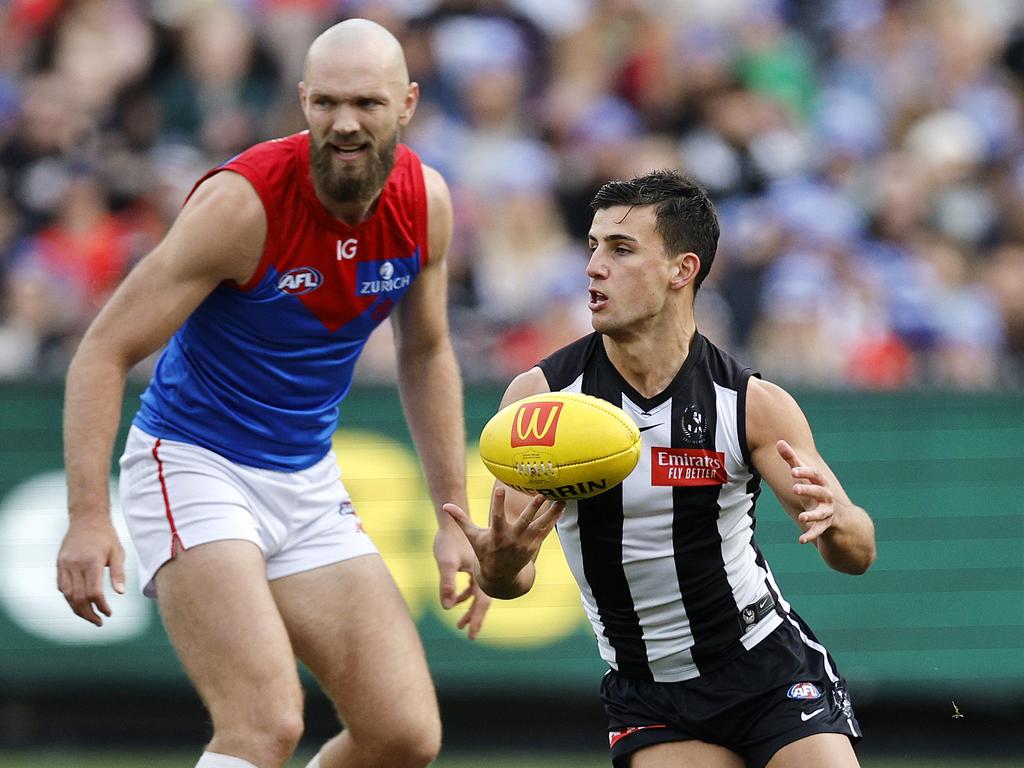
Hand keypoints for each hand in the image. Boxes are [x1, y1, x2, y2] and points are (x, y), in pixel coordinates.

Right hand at [56, 518, 125, 625]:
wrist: (86, 518)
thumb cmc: (106, 535)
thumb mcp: (118, 552)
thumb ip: (118, 573)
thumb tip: (121, 593)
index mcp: (92, 562)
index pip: (93, 592)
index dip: (101, 606)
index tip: (108, 613)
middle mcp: (75, 565)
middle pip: (78, 598)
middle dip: (88, 614)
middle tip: (98, 622)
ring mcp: (64, 564)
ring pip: (67, 595)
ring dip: (77, 609)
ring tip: (89, 616)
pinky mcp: (59, 564)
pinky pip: (61, 586)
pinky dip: (68, 597)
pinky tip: (78, 603)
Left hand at [433, 524, 491, 639]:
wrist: (451, 520)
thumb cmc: (449, 540)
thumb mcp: (446, 563)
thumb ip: (447, 584)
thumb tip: (447, 607)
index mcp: (481, 574)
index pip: (481, 603)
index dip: (477, 620)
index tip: (471, 636)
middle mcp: (483, 572)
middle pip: (482, 601)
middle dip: (475, 618)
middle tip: (470, 636)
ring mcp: (478, 568)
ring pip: (476, 594)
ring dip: (469, 608)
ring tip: (459, 623)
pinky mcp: (471, 564)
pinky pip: (472, 586)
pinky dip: (465, 595)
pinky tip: (456, 600)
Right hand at [444, 487, 563, 597]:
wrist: (500, 578)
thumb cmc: (484, 552)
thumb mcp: (472, 537)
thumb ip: (460, 519)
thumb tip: (445, 505)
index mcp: (496, 535)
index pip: (496, 517)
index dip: (497, 503)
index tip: (500, 488)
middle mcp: (512, 540)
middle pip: (524, 522)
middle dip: (532, 509)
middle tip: (540, 494)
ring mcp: (525, 543)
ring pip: (540, 525)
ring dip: (551, 512)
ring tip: (562, 498)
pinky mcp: (534, 545)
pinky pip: (547, 530)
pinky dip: (555, 518)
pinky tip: (563, 504)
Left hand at [777, 439, 834, 544]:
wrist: (839, 515)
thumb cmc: (815, 490)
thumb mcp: (804, 476)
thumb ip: (792, 460)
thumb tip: (779, 441)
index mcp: (820, 482)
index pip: (815, 475)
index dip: (805, 472)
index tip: (793, 470)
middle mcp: (827, 496)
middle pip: (820, 492)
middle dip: (808, 490)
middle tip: (795, 488)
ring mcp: (828, 511)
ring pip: (822, 513)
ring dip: (812, 515)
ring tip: (802, 517)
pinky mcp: (826, 525)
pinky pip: (819, 531)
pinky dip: (811, 535)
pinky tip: (801, 540)